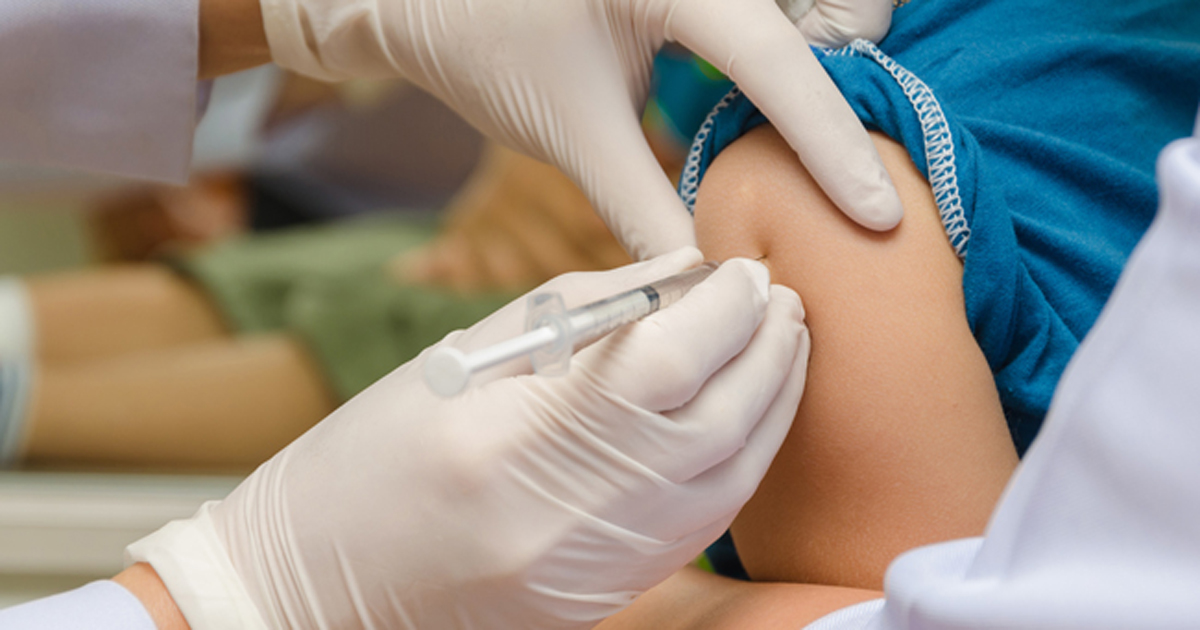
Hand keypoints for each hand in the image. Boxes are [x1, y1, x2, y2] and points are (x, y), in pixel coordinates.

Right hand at [128, 248, 810, 628]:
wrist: (322, 582)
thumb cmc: (373, 456)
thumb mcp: (465, 358)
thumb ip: (584, 310)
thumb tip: (682, 275)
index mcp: (513, 437)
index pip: (665, 363)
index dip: (725, 309)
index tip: (745, 270)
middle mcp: (567, 515)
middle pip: (718, 423)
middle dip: (768, 351)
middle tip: (780, 299)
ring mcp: (593, 568)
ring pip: (730, 481)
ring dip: (771, 405)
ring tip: (782, 347)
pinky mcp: (606, 595)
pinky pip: (705, 526)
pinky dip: (740, 461)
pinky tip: (746, 416)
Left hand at [260, 0, 903, 259]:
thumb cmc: (488, 48)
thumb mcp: (574, 132)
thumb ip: (647, 206)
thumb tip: (710, 282)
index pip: (771, 59)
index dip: (829, 143)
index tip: (876, 215)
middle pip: (825, 10)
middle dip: (845, 73)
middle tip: (852, 169)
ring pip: (804, 11)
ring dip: (823, 65)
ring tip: (824, 148)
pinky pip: (769, 18)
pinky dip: (788, 65)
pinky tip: (786, 114)